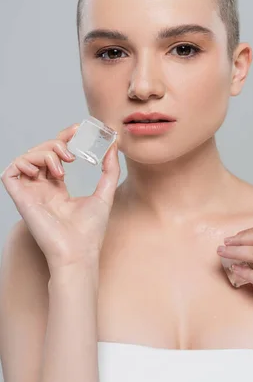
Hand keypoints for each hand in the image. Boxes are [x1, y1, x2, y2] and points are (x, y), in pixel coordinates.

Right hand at [1, 123, 119, 272]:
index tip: (79, 129)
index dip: (63, 139)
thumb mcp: (105, 193)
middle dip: (56, 143)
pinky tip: (45, 171)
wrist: (79, 252)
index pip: (55, 156)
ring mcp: (31, 193)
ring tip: (62, 168)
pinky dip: (25, 162)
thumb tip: (114, 145)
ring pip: (27, 158)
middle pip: (40, 153)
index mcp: (58, 189)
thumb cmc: (90, 231)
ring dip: (45, 153)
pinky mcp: (21, 198)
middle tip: (72, 152)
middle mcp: (42, 189)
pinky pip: (10, 171)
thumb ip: (110, 169)